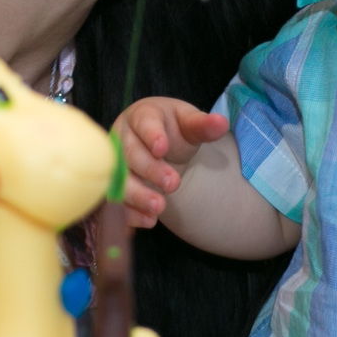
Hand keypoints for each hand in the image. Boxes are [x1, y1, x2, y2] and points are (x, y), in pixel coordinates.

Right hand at [114, 97, 231, 229]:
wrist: (161, 145)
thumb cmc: (173, 130)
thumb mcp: (188, 123)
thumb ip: (202, 125)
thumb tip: (222, 123)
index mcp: (141, 116)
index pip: (144, 123)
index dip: (152, 135)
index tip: (162, 148)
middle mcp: (122, 139)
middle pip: (130, 155)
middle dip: (150, 170)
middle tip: (173, 184)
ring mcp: (115, 164)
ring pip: (119, 180)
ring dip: (138, 195)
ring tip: (159, 207)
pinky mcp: (114, 186)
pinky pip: (117, 201)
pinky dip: (131, 213)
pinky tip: (149, 221)